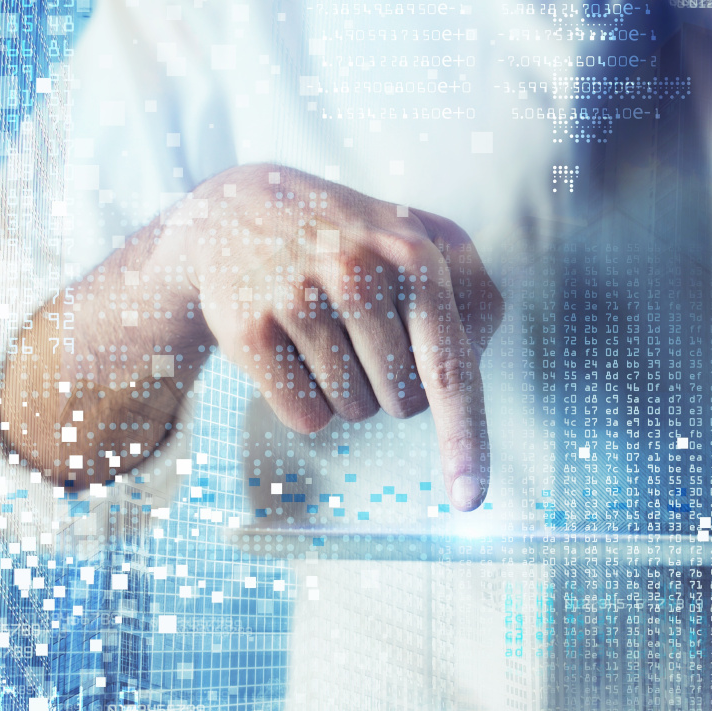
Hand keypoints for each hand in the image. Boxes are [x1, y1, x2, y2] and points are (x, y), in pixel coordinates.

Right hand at [172, 164, 503, 509]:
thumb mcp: (420, 239)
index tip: (471, 499)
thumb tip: (474, 365)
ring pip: (355, 412)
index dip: (465, 437)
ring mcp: (299, 298)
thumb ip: (473, 295)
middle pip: (405, 402)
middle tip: (364, 327)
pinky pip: (306, 417)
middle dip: (394, 384)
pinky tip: (291, 345)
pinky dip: (306, 399)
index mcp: (415, 253)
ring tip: (324, 327)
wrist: (237, 211)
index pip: (450, 365)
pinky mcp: (250, 330)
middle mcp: (357, 271)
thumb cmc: (352, 241)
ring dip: (348, 389)